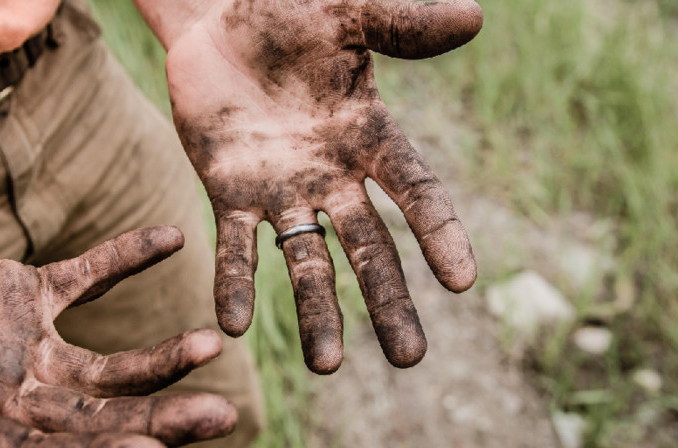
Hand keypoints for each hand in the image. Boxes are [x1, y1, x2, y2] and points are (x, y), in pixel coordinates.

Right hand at [0, 203, 235, 446]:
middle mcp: (4, 399)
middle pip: (98, 421)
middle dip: (159, 421)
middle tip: (223, 417)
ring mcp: (19, 348)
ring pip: (107, 367)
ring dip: (162, 357)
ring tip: (211, 345)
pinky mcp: (23, 294)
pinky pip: (87, 277)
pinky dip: (126, 257)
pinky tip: (171, 237)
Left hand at [165, 0, 481, 372]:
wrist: (218, 23)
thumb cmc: (287, 13)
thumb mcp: (345, 14)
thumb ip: (401, 24)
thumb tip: (473, 17)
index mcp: (368, 136)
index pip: (415, 191)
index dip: (440, 233)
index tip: (463, 281)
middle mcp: (331, 176)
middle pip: (368, 247)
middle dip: (387, 301)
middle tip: (409, 359)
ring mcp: (281, 190)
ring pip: (305, 260)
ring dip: (315, 311)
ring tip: (325, 366)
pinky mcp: (228, 193)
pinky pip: (234, 246)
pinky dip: (235, 283)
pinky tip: (233, 325)